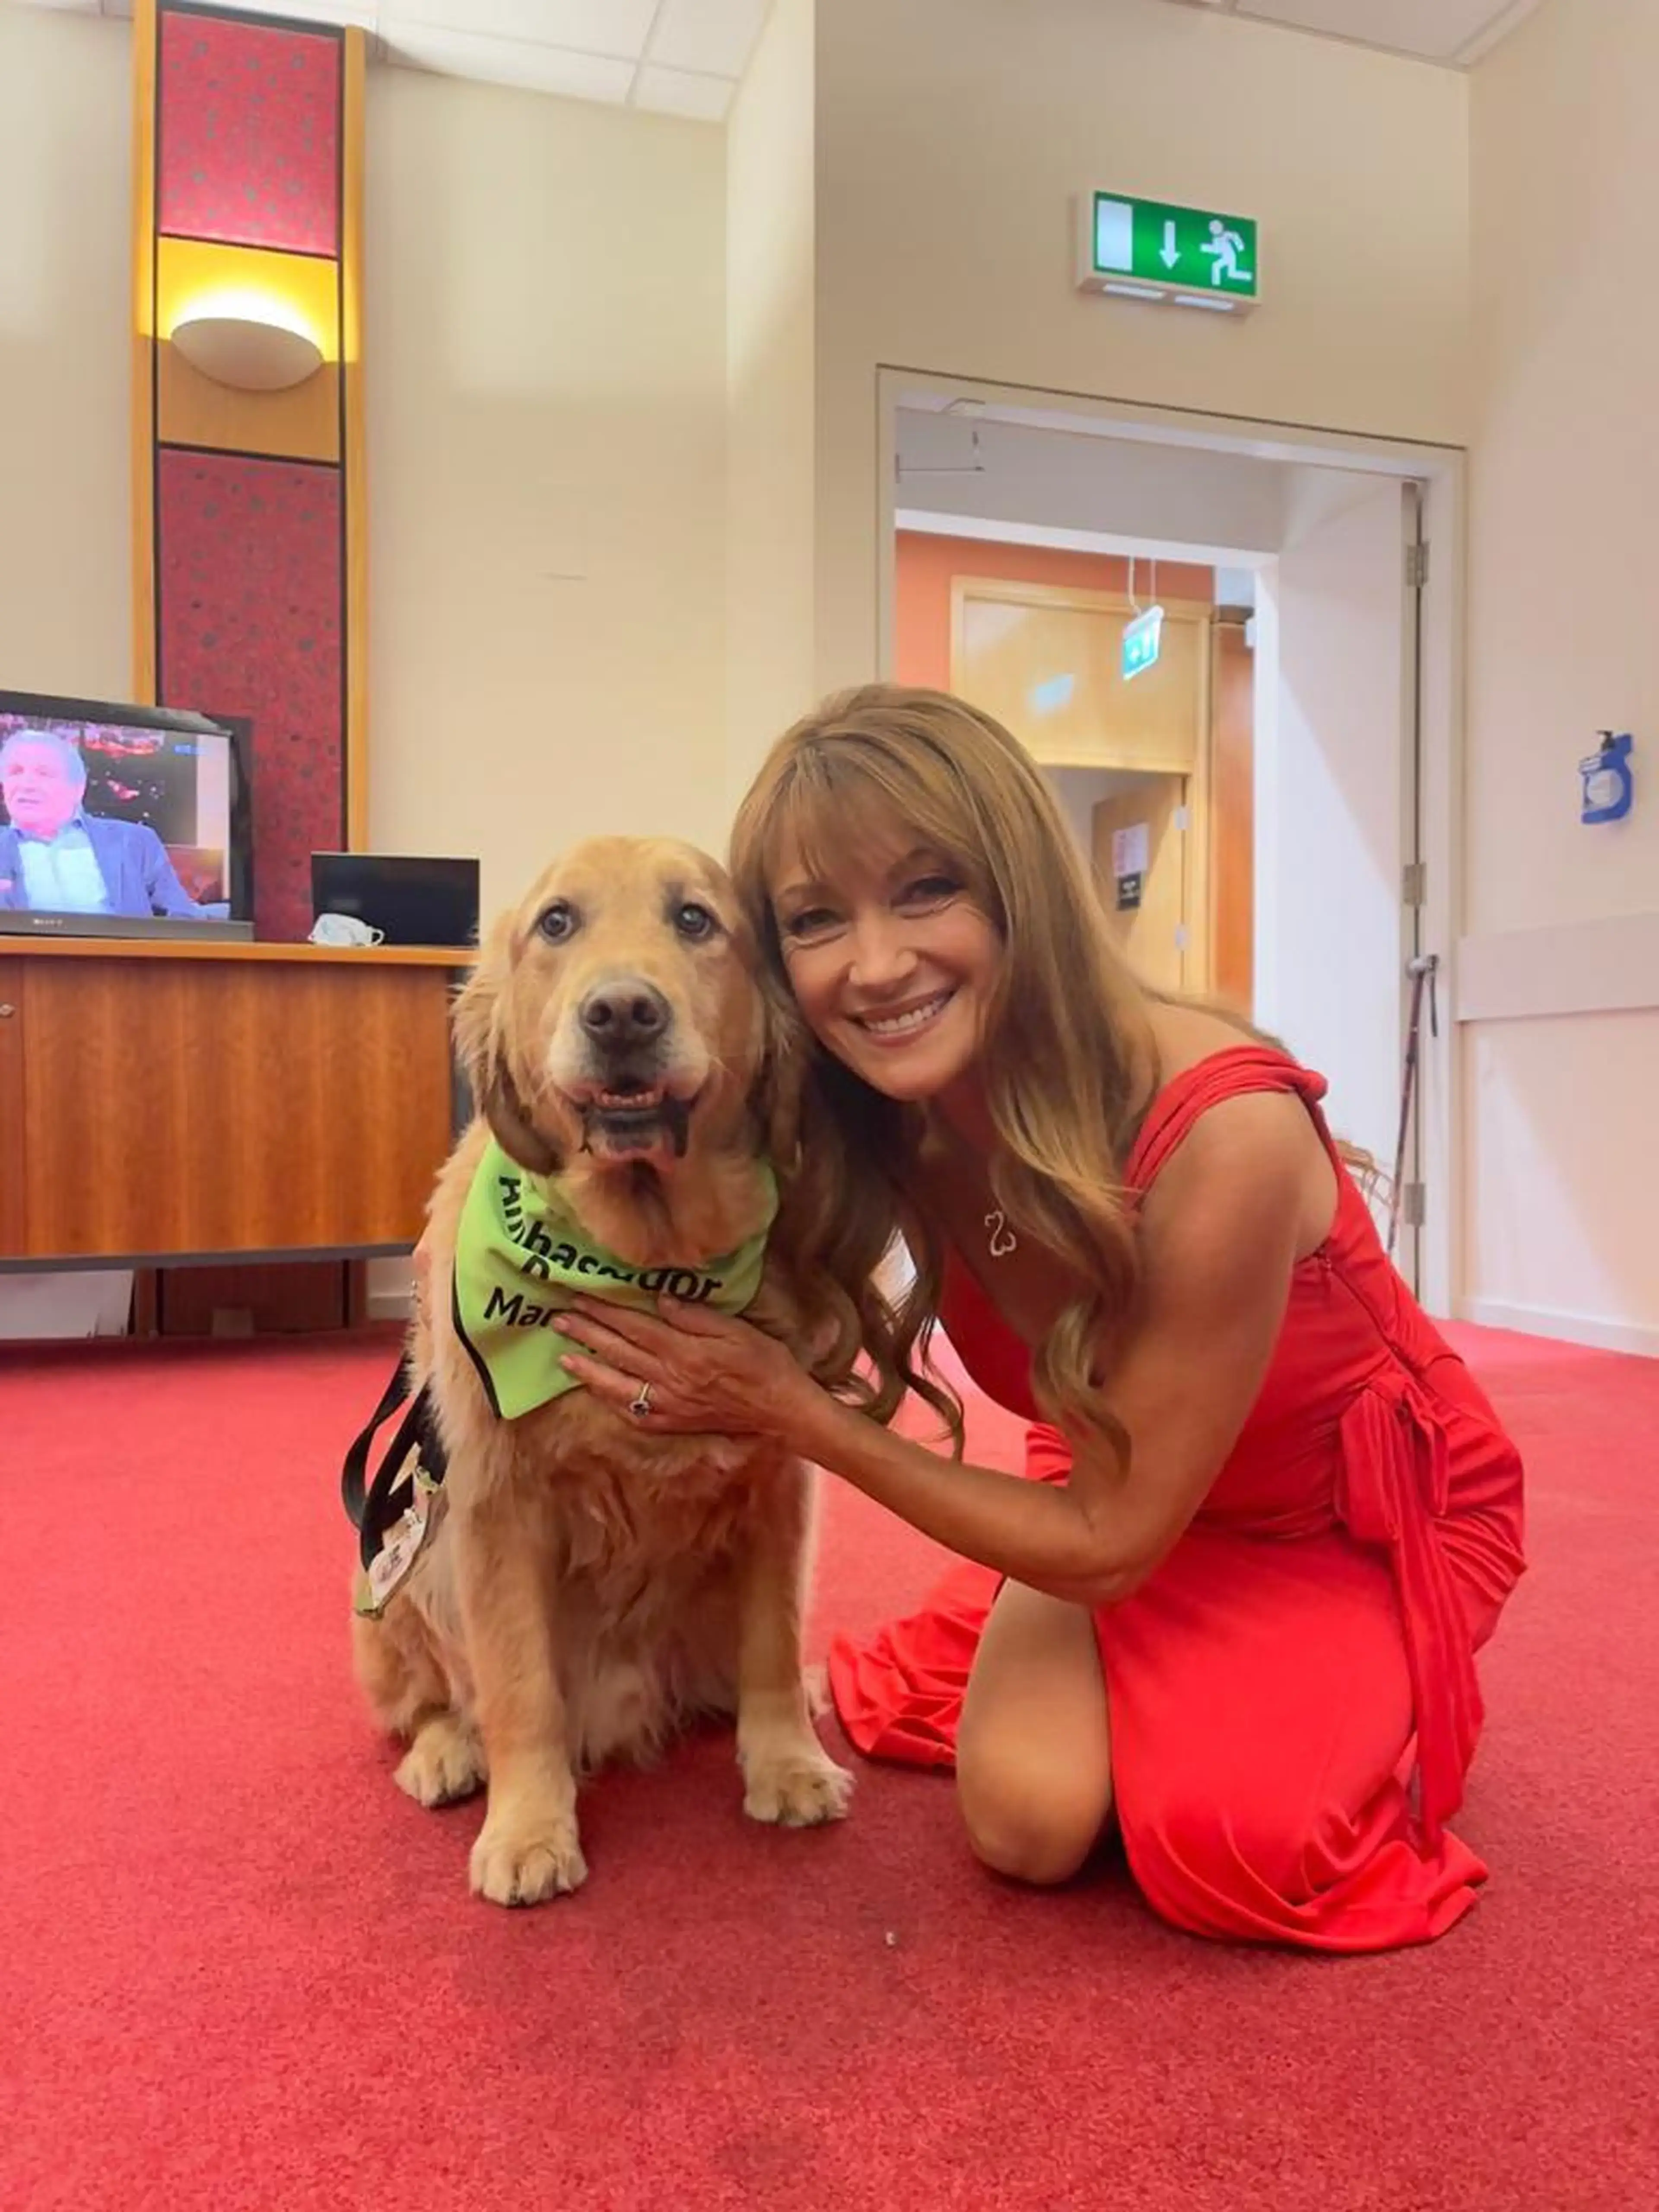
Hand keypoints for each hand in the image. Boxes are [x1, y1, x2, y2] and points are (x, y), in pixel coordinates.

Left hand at [555, 1294, 815, 1442]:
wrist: (780, 1410)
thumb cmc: (765, 1363)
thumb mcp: (737, 1331)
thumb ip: (696, 1317)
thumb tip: (659, 1300)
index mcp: (684, 1352)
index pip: (634, 1326)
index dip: (604, 1310)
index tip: (580, 1296)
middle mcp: (669, 1379)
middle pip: (618, 1352)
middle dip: (586, 1334)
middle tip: (557, 1319)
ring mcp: (667, 1405)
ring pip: (617, 1384)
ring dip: (587, 1368)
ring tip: (562, 1355)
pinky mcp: (671, 1423)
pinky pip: (632, 1411)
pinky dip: (609, 1399)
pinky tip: (595, 1389)